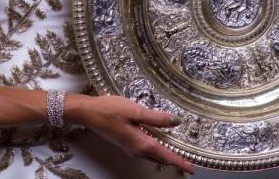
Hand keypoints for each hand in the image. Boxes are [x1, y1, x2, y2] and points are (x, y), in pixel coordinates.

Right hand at [70, 94, 195, 174]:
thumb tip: (175, 121)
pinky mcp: (124, 142)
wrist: (86, 112)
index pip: (165, 156)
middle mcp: (136, 149)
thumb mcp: (135, 111)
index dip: (180, 162)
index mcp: (141, 143)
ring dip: (163, 155)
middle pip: (159, 158)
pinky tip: (156, 141)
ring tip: (175, 153)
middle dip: (173, 161)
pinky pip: (144, 149)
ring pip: (151, 154)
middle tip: (186, 163)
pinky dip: (154, 149)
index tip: (191, 169)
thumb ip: (156, 118)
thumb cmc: (109, 110)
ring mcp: (129, 147)